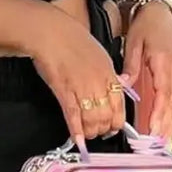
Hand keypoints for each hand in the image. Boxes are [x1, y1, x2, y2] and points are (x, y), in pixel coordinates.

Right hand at [29, 8, 126, 148]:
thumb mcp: (100, 56)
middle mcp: (98, 83)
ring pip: (92, 120)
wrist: (51, 32)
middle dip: (103, 130)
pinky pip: (73, 116)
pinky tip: (76, 139)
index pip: (120, 107)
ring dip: (90, 132)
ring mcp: (82, 88)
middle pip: (107, 117)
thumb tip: (115, 89)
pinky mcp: (64, 91)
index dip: (116, 122)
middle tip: (97, 133)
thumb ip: (108, 75)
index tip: (112, 128)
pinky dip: (76, 130)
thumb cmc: (72, 41)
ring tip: (86, 135)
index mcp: (109, 74)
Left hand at [124, 2, 171, 145]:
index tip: (154, 129)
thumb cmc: (147, 26)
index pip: (164, 93)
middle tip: (159, 146)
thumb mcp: (133, 42)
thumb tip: (123, 84)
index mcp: (164, 62)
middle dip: (167, 126)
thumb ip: (130, 66)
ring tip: (167, 145)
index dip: (160, 114)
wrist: (162, 13)